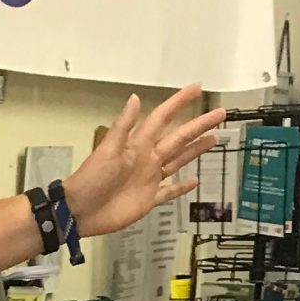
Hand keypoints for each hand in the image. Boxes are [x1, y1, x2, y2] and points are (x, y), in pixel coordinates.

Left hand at [63, 84, 224, 237]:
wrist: (78, 212)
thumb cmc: (90, 180)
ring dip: (195, 150)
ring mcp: (149, 179)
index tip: (197, 88)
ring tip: (214, 138)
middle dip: (199, 125)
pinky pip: (169, 191)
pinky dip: (182, 187)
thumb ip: (123, 126)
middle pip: (179, 137)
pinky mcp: (148, 199)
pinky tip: (195, 180)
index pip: (162, 118)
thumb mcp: (107, 150)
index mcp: (138, 144)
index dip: (178, 103)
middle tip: (220, 113)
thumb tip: (135, 98)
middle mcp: (147, 158)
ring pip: (178, 160)